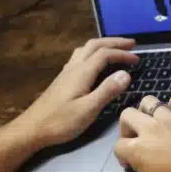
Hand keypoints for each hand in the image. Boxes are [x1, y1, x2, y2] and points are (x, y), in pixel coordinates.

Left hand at [14, 37, 137, 148]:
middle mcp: (73, 68)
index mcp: (81, 72)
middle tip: (130, 45)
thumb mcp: (88, 109)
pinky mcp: (62, 80)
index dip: (122, 54)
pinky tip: (94, 64)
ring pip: (85, 50)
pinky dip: (92, 54)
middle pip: (94, 45)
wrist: (32, 129)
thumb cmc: (60, 122)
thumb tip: (125, 74)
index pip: (105, 54)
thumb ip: (107, 91)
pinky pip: (80, 58)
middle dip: (113, 42)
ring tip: (115, 50)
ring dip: (102, 46)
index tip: (138, 60)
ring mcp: (66, 73)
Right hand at [112, 94, 170, 171]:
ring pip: (150, 102)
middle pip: (127, 115)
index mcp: (138, 150)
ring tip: (154, 125)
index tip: (131, 164)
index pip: (119, 146)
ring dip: (147, 112)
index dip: (122, 155)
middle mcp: (151, 129)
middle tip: (136, 140)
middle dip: (126, 127)